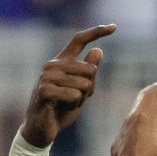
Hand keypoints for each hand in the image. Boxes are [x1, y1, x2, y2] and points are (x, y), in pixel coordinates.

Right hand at [21, 25, 115, 147]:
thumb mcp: (80, 90)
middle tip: (74, 99)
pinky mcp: (44, 90)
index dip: (97, 32)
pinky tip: (61, 108)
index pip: (79, 40)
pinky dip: (74, 105)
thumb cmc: (61, 108)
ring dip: (81, 99)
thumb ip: (89, 72)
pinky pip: (75, 95)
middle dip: (90, 89)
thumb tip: (98, 50)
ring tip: (65, 104)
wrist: (42, 128)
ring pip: (85, 84)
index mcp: (61, 62)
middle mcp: (53, 65)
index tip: (114, 26)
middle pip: (91, 70)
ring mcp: (47, 76)